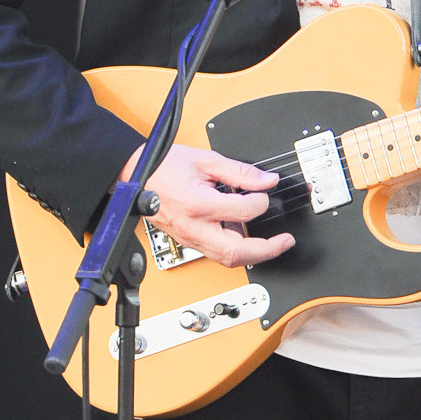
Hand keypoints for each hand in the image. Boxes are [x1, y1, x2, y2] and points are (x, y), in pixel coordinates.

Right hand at [119, 144, 293, 269]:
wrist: (135, 176)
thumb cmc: (164, 166)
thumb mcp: (205, 160)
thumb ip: (239, 171)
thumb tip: (266, 180)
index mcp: (198, 204)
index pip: (243, 211)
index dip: (261, 202)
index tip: (265, 193)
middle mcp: (194, 228)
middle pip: (236, 252)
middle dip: (267, 250)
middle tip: (285, 242)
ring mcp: (191, 238)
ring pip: (227, 259)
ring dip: (253, 255)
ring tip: (272, 245)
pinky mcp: (189, 241)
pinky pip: (217, 253)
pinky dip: (236, 250)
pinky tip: (247, 239)